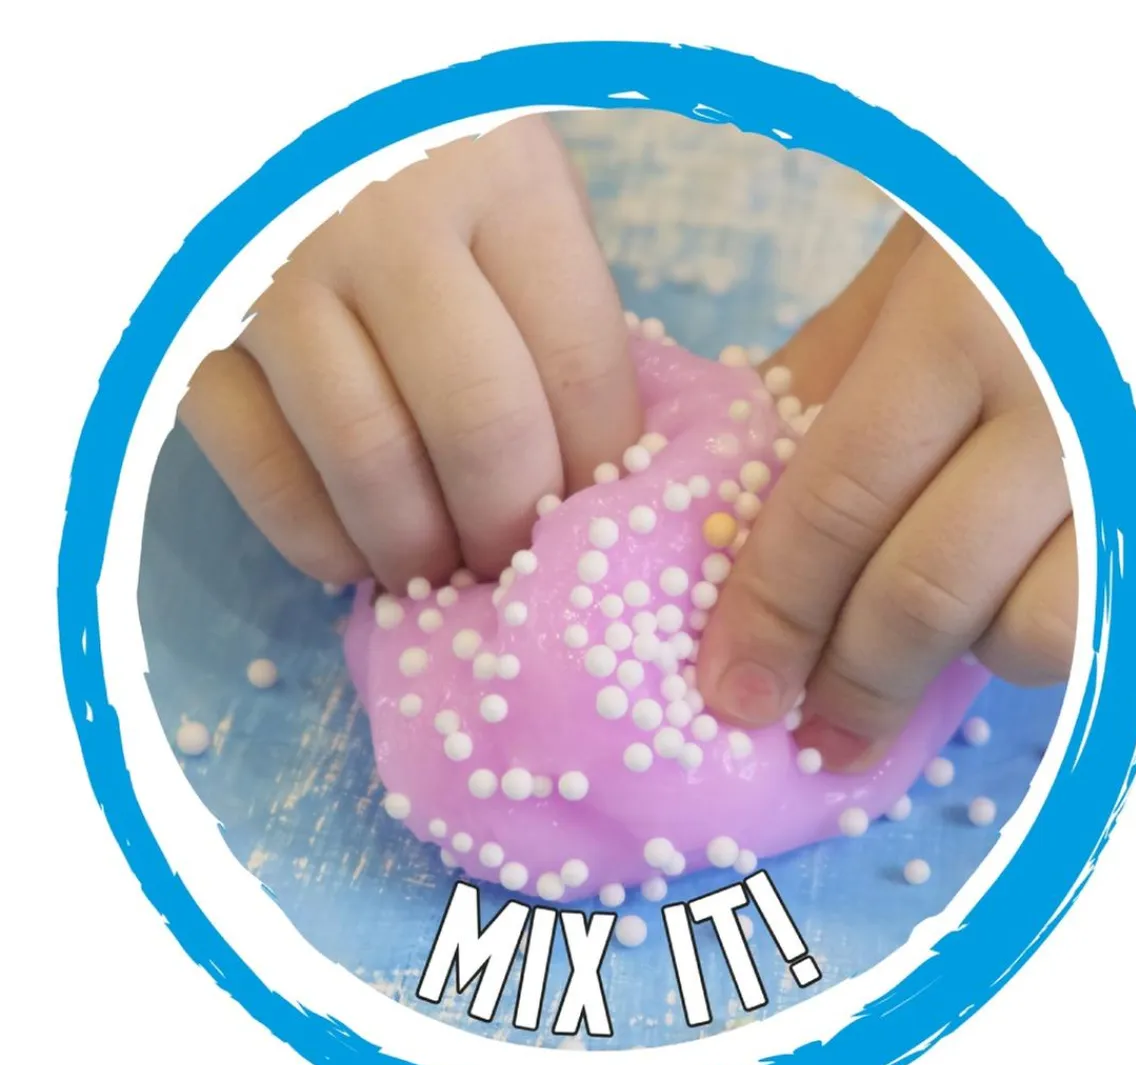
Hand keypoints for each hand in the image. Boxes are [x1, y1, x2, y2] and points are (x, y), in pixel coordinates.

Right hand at [180, 115, 640, 591]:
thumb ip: (555, 304)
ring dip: (418, 550)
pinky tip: (355, 552)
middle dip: (509, 527)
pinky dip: (320, 540)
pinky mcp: (193, 331)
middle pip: (479, 425)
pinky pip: (263, 471)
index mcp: (496, 175)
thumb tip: (592, 463)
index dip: (599, 469)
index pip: (578, 365)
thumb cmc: (410, 150)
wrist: (233, 81)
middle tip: (515, 563)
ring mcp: (276, 274)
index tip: (595, 519)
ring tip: (441, 570)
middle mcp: (384, 220)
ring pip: (370, 462)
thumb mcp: (510, 182)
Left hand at [698, 215, 1076, 771]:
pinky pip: (1108, 621)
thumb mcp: (920, 263)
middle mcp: (1064, 403)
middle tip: (812, 732)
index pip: (835, 503)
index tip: (734, 689)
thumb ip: (833, 373)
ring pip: (1036, 633)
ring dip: (960, 661)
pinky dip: (1043, 634)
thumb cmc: (1039, 221)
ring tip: (929, 640)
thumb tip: (746, 495)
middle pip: (924, 594)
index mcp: (965, 324)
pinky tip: (1011, 606)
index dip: (772, 612)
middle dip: (850, 683)